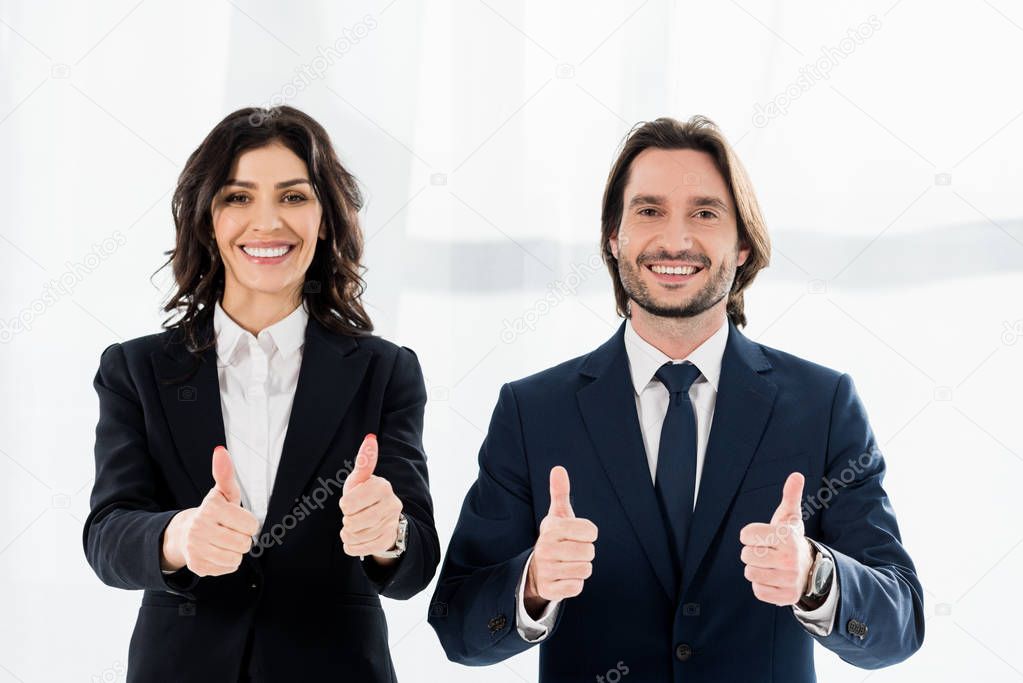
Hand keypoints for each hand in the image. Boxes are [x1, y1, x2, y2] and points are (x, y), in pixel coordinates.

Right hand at [161, 446, 259, 576]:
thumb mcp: (222, 492)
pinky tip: (216, 552)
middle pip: (244, 543)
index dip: (248, 523)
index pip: (251, 525)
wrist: (184, 534)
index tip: (236, 519)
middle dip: (242, 538)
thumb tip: (220, 450)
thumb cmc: (213, 511)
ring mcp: (196, 549)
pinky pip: (227, 568)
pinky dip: (226, 563)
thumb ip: (225, 473)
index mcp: (210, 508)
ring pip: (236, 558)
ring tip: (224, 542)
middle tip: (230, 531)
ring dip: (235, 552)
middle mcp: (200, 528)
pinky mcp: (197, 566)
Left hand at [339, 434, 402, 561]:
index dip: (345, 504)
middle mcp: (392, 505)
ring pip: (355, 536)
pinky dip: (352, 545)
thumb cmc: (365, 494)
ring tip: (354, 526)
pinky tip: (356, 537)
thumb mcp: (360, 479)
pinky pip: (358, 549)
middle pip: (352, 522)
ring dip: (348, 533)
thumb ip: (364, 460)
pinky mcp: (387, 540)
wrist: (382, 517)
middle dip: (347, 520)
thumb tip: (370, 438)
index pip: (348, 503)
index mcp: (383, 487)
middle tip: (352, 515)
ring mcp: (391, 524)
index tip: (350, 502)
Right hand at [523, 466, 597, 617]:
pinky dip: (575, 583)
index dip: (589, 534)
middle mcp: (545, 548)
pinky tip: (564, 577)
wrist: (535, 569)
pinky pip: (577, 587)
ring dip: (581, 568)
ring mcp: (546, 569)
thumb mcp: (557, 516)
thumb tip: (558, 469)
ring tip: (569, 563)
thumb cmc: (554, 539)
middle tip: (572, 551)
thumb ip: (560, 493)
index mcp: (551, 528)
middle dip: (585, 553)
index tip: (578, 535)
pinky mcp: (549, 589)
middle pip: (589, 551)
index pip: (590, 531)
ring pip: (585, 569)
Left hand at [739, 472, 813, 605]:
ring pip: (750, 573)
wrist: (811, 569)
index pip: (746, 534)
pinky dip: (761, 586)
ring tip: (770, 565)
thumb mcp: (791, 517)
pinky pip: (758, 590)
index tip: (762, 536)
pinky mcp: (786, 597)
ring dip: (756, 569)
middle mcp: (789, 559)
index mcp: (787, 537)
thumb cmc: (792, 539)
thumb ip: (791, 495)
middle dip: (753, 552)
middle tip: (767, 552)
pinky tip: (773, 578)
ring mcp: (789, 579)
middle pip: (746, 555)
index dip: (750, 535)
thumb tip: (796, 475)